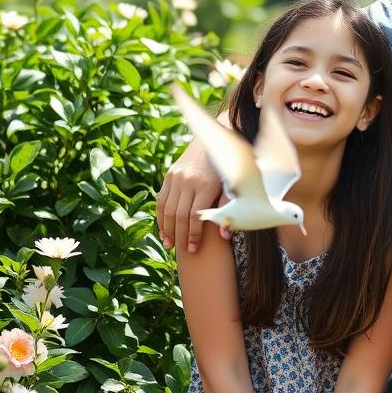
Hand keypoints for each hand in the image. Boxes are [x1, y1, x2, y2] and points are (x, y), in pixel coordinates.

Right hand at [155, 138, 223, 253]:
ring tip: (169, 244)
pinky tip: (163, 228)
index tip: (193, 249)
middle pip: (179, 215)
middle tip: (180, 252)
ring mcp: (176, 177)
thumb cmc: (227, 168)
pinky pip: (161, 199)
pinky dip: (160, 215)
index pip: (195, 217)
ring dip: (166, 229)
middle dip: (179, 236)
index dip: (192, 235)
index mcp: (206, 185)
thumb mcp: (231, 186)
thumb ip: (227, 209)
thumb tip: (224, 235)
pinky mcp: (170, 174)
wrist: (213, 141)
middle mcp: (188, 181)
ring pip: (167, 209)